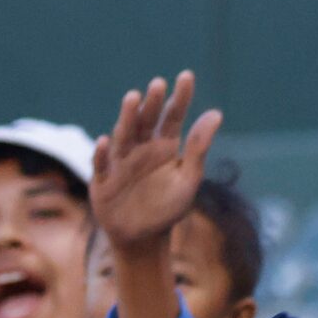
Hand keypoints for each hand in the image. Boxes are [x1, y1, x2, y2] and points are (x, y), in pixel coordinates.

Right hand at [91, 71, 223, 250]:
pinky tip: (105, 141)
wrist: (144, 240)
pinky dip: (102, 153)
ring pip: (123, 135)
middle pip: (146, 121)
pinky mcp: (103, 180)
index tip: (186, 77)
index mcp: (164, 146)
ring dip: (127, 117)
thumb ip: (198, 147)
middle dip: (151, 103)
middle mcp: (141, 148)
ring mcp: (121, 161)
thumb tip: (216, 113)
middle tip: (158, 85)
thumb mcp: (188, 179)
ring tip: (133, 98)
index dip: (180, 97)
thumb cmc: (168, 208)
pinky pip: (102, 164)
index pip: (173, 116)